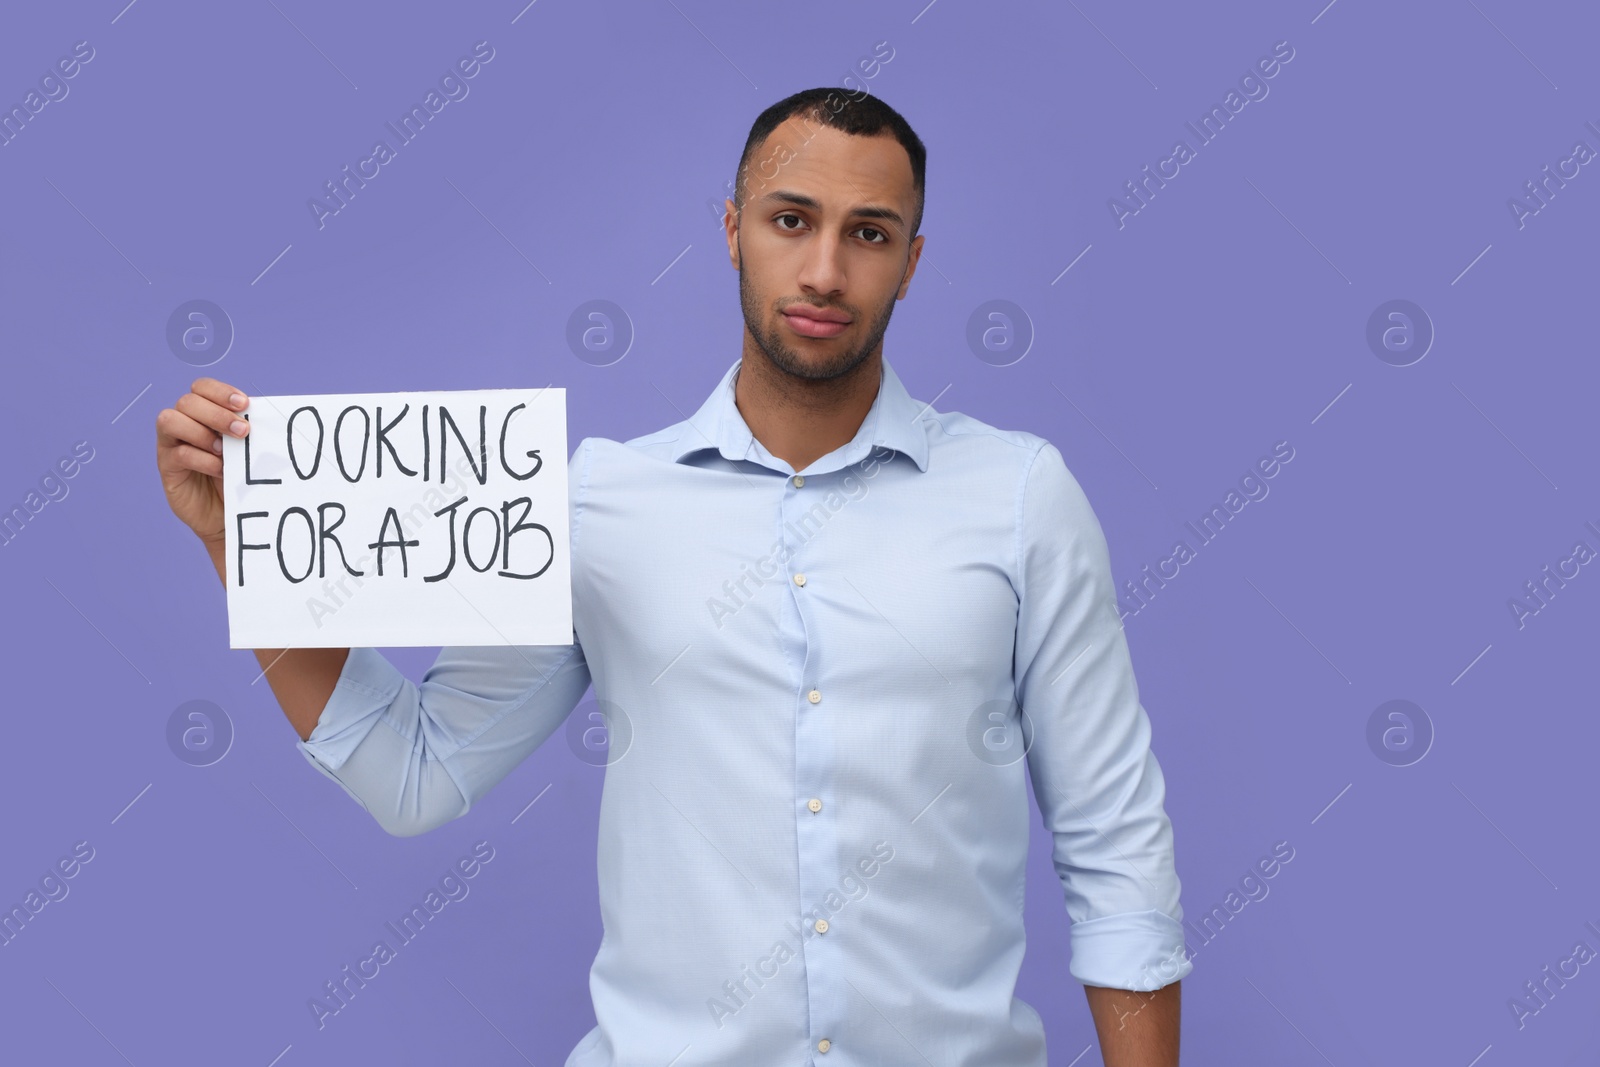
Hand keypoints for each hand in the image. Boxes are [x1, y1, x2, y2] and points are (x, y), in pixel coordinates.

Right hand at [155, 377, 251, 545]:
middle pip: (187, 402)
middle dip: (217, 414)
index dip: (220, 391)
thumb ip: (246, 430)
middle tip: (242, 432)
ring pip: (169, 420)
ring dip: (201, 432)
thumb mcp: (247, 450)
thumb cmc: (241, 477)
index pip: (201, 388)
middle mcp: (183, 423)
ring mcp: (171, 445)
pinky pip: (178, 454)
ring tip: (225, 451)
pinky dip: (202, 459)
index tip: (244, 405)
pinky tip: (220, 469)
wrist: (231, 514)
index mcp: (203, 412)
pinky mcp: (168, 468)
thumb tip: (260, 413)